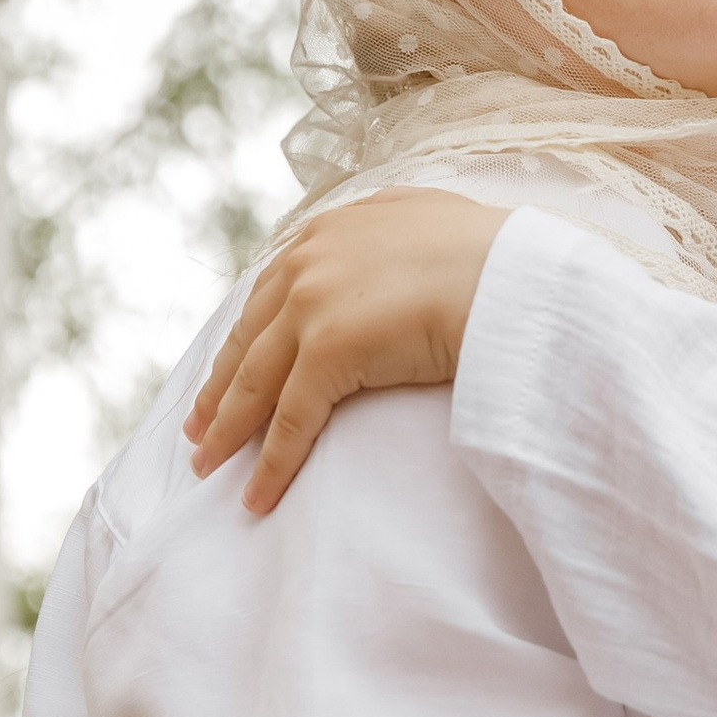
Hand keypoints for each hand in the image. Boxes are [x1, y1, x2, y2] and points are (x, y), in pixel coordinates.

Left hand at [186, 192, 509, 508]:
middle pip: (249, 339)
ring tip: (208, 467)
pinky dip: (271, 463)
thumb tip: (388, 234)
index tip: (229, 372)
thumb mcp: (429, 218)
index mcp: (329, 230)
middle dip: (220, 388)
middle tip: (198, 428)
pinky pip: (290, 421)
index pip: (271, 294)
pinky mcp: (329, 350)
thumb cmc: (494, 254)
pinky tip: (258, 497)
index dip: (247, 338)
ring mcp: (313, 304)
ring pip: (256, 383)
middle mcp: (308, 261)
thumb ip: (392, 227)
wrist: (517, 274)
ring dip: (227, 430)